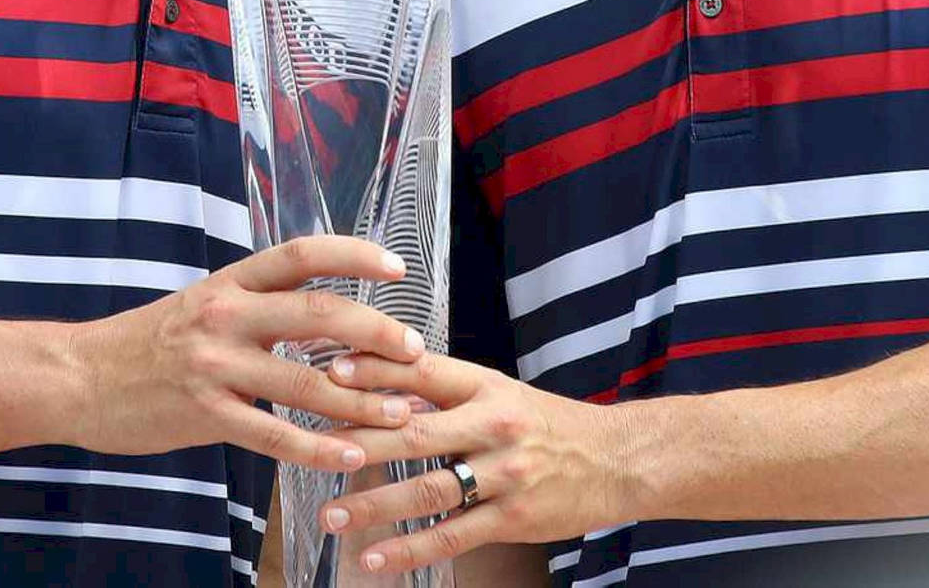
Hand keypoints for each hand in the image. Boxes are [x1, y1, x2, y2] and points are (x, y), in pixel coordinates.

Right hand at [76, 236, 424, 471]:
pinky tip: (348, 457)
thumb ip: (258, 306)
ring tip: (401, 416)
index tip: (396, 268)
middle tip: (415, 351)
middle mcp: (227, 314)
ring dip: (360, 401)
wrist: (77, 376)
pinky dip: (317, 448)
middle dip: (376, 332)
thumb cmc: (147, 343)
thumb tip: (326, 314)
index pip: (301, 254)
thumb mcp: (203, 305)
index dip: (353, 254)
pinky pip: (273, 434)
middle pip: (317, 313)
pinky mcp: (203, 413)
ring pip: (304, 380)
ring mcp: (215, 364)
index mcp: (231, 282)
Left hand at [320, 352, 631, 573]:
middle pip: (415, 432)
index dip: (374, 371)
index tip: (328, 373)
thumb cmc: (545, 422)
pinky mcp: (512, 516)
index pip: (421, 370)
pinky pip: (452, 534)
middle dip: (360, 442)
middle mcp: (492, 424)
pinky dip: (409, 549)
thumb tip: (379, 384)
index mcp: (484, 385)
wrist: (615, 459)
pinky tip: (375, 557)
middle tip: (314, 451)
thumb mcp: (498, 390)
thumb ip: (443, 389)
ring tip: (332, 513)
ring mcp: (503, 473)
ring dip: (374, 505)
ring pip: (428, 490)